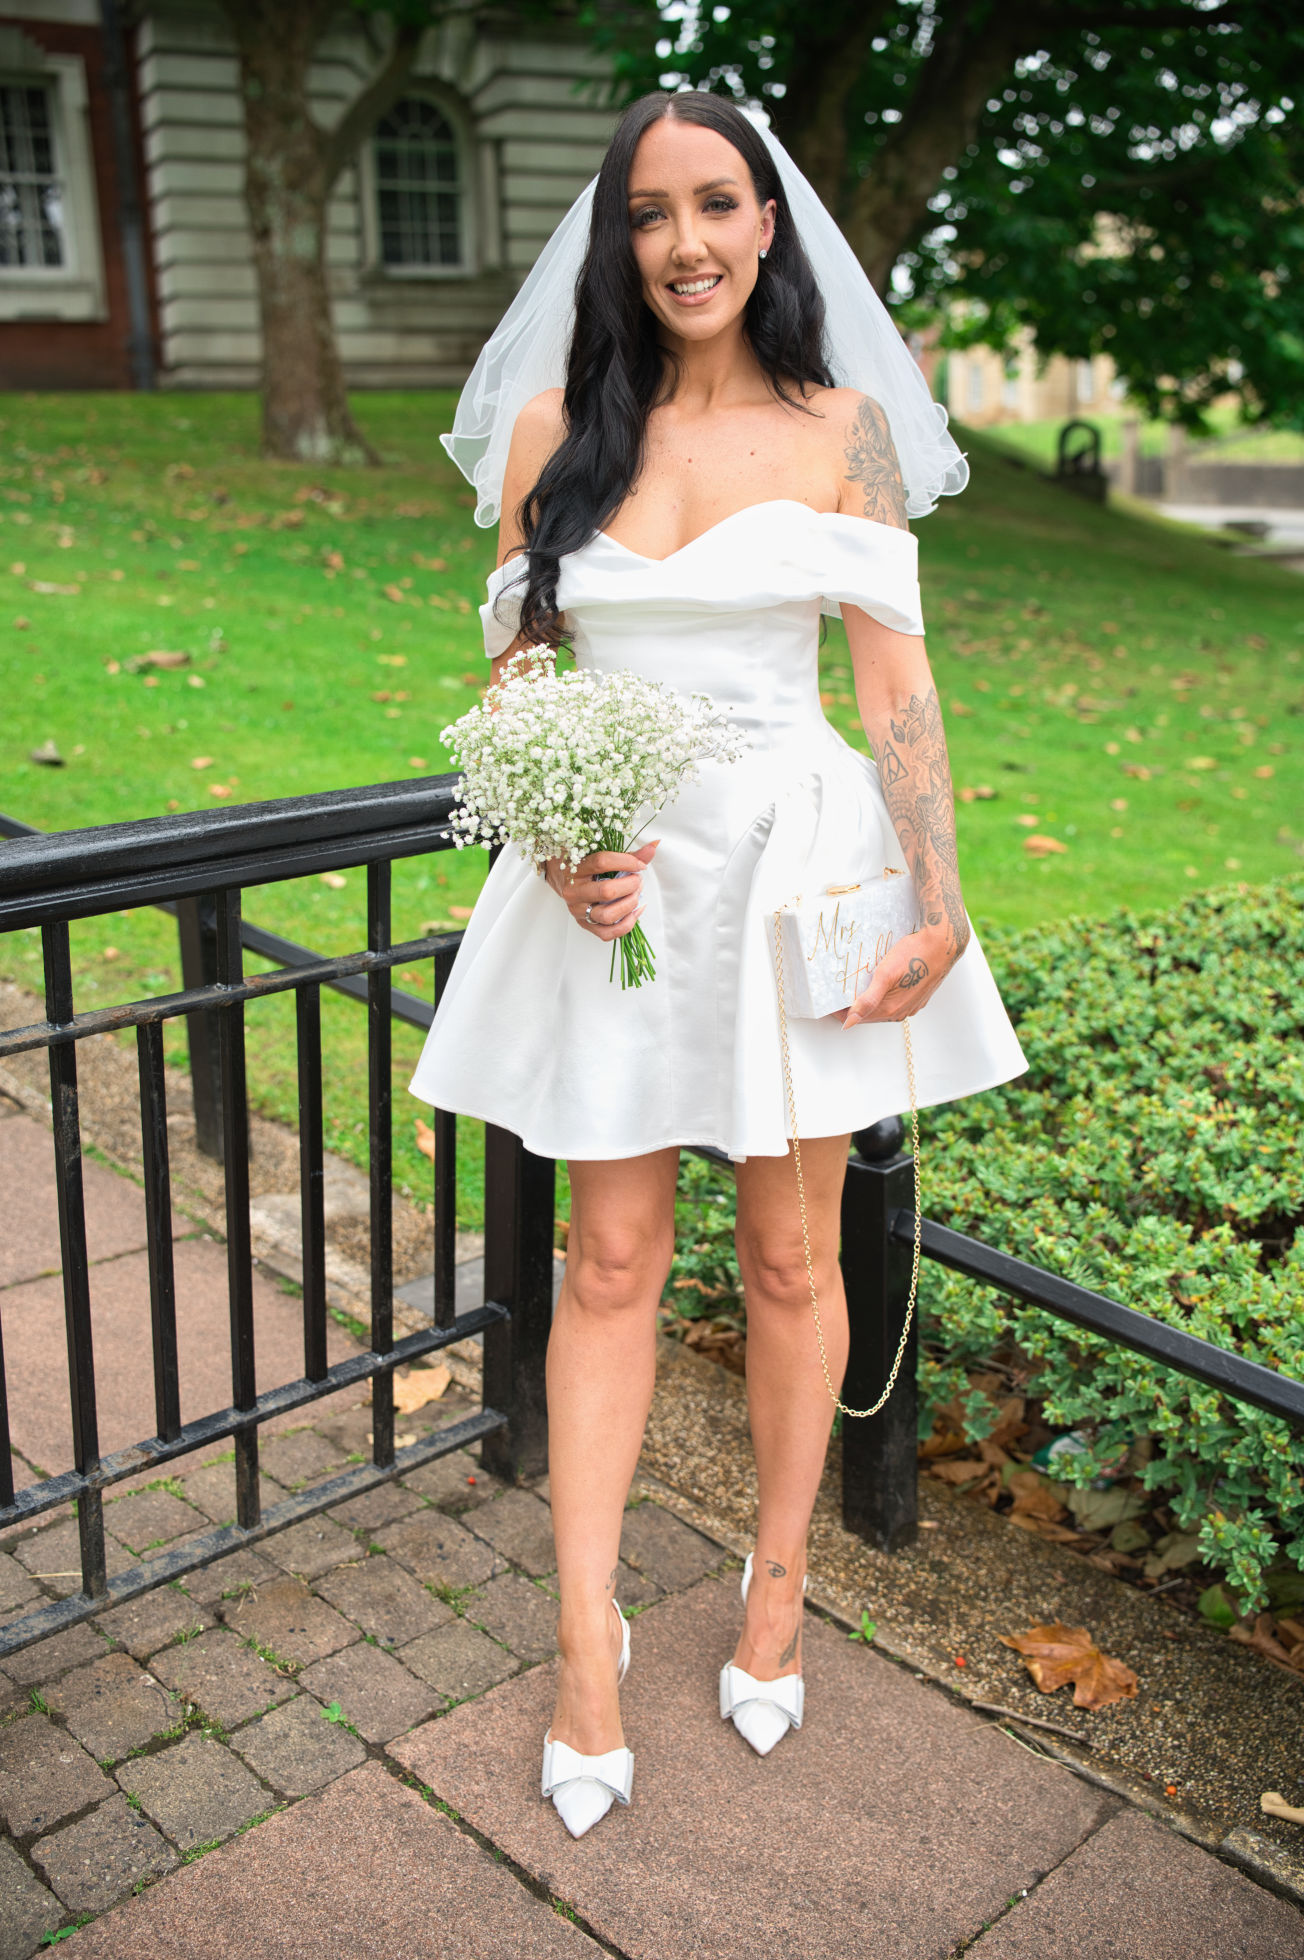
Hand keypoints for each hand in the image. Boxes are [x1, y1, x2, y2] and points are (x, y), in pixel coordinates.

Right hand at [545, 840, 657, 941]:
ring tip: (636, 895)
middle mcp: (574, 891)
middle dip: (630, 885)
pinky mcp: (584, 925)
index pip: (602, 862)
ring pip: (607, 915)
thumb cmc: (582, 863)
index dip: (626, 862)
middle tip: (637, 880)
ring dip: (629, 905)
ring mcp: (578, 911)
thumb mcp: (599, 853)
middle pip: (606, 891)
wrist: (559, 876)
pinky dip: (626, 925)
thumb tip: (654, 846)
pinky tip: (635, 911)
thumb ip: (628, 854)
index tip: (640, 864)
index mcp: (575, 868)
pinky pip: (608, 933)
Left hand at [838, 924, 961, 1027]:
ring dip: (867, 1003)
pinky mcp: (918, 997)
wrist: (943, 943)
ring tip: (854, 989)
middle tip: (837, 994)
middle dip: (852, 1008)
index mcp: (891, 1009)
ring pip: (881, 1010)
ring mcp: (911, 1005)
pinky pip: (894, 1003)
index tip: (828, 1000)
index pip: (857, 1018)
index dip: (840, 1011)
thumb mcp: (885, 974)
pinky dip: (881, 998)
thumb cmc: (914, 954)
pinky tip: (877, 987)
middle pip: (868, 1015)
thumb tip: (850, 1022)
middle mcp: (902, 1012)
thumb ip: (868, 1000)